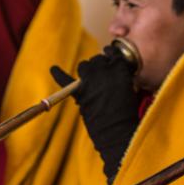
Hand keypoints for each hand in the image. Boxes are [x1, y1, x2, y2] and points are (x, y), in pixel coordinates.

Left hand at [50, 45, 138, 184]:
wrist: (117, 131)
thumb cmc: (127, 112)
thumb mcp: (129, 88)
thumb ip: (119, 75)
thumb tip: (108, 70)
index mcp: (119, 68)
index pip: (113, 53)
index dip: (111, 57)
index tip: (111, 60)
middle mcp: (104, 70)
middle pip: (96, 60)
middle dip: (98, 66)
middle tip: (101, 76)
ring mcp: (90, 81)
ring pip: (84, 66)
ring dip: (86, 70)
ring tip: (89, 79)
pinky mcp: (80, 92)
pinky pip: (65, 79)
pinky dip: (58, 74)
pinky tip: (53, 69)